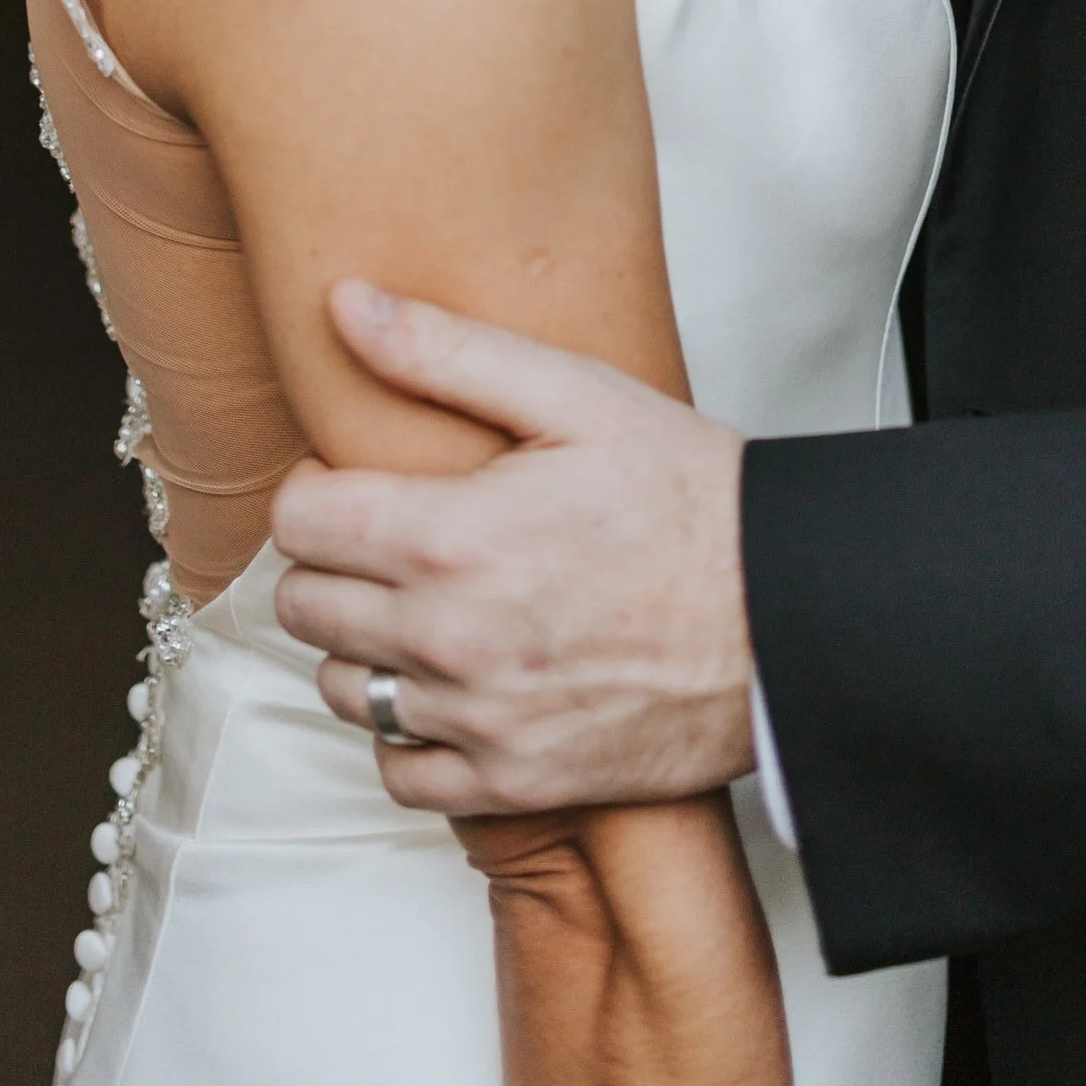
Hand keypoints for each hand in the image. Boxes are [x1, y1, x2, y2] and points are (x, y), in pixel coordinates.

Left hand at [270, 280, 754, 814]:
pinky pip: (400, 772)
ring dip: (364, 644)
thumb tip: (344, 304)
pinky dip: (408, 731)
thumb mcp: (577, 395)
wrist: (787, 614)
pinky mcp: (513, 781)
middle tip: (395, 534)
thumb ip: (447, 351)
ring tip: (425, 604)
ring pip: (341, 687)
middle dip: (334, 561)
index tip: (359, 481)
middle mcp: (451, 640)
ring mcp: (479, 720)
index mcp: (453, 537)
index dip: (319, 489)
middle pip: (303, 605)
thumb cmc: (691, 500)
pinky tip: (450, 681)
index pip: (298, 521)